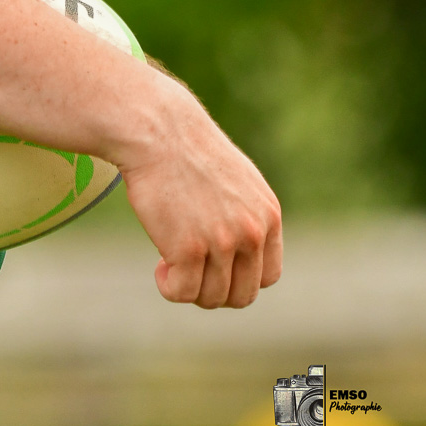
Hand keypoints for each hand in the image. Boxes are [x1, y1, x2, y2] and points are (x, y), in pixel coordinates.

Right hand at [118, 77, 282, 308]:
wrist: (157, 128)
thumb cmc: (188, 150)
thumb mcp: (237, 181)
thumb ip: (248, 217)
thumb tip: (241, 257)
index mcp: (268, 215)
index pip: (268, 276)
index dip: (239, 279)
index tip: (215, 267)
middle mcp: (252, 231)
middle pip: (242, 294)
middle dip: (214, 290)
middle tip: (190, 270)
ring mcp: (222, 242)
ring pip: (212, 297)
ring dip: (189, 287)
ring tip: (170, 262)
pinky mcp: (189, 248)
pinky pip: (182, 292)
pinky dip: (169, 287)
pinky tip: (160, 267)